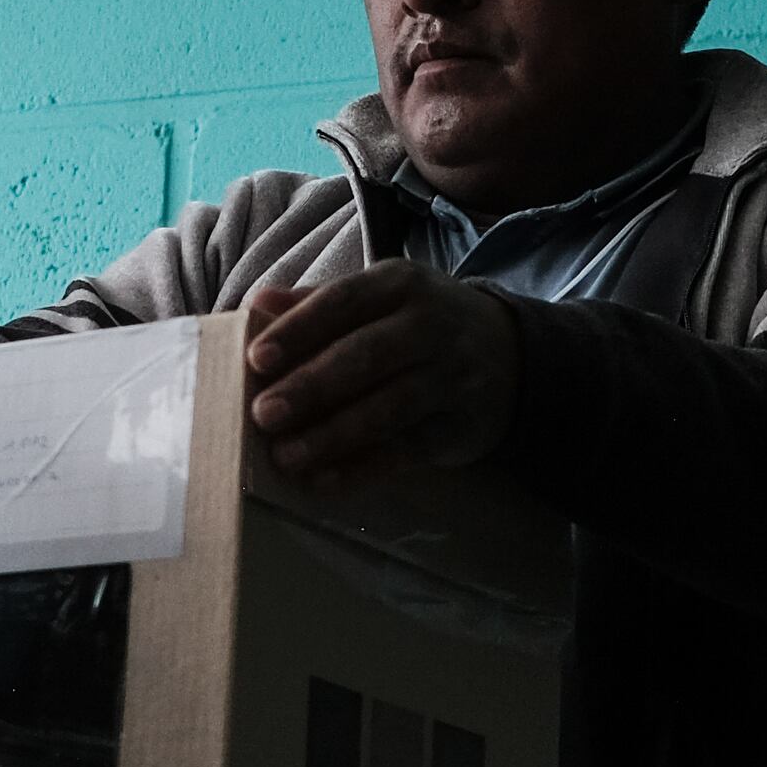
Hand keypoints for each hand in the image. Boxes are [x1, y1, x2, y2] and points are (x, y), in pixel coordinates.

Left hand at [241, 264, 516, 492]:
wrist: (510, 355)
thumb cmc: (420, 324)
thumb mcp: (381, 298)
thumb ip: (319, 302)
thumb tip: (257, 304)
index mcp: (400, 284)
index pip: (344, 300)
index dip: (300, 329)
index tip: (256, 359)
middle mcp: (430, 325)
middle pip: (366, 355)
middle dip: (311, 386)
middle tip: (262, 414)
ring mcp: (450, 377)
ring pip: (388, 407)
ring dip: (332, 434)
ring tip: (286, 455)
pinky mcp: (459, 426)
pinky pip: (406, 451)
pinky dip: (362, 469)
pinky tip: (323, 482)